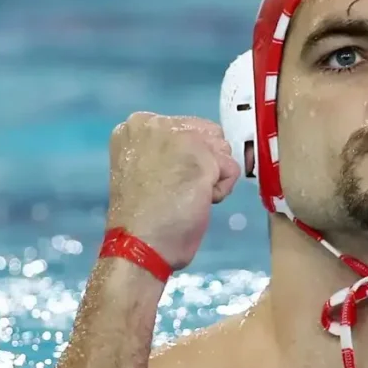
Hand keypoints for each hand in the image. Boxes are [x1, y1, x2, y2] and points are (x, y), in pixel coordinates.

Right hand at [105, 112, 240, 269]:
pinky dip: (221, 190)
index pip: (187, 126)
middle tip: (178, 190)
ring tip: (185, 196)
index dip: (189, 156)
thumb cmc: (142, 215)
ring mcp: (179, 138)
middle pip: (209, 135)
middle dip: (204, 163)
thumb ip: (166, 149)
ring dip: (213, 176)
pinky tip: (198, 202)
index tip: (168, 179)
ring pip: (222, 150)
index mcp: (136, 124)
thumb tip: (205, 147)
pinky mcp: (202, 158)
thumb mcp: (144, 166)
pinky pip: (231, 169)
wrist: (139, 243)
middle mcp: (156, 123)